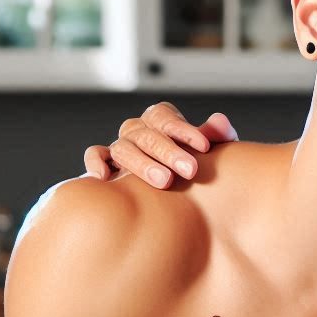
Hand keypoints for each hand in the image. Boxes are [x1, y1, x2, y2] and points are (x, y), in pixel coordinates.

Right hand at [83, 102, 237, 187]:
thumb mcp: (209, 154)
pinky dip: (97, 163)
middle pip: (147, 135)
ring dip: (143, 163)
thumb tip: (221, 122)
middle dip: (170, 152)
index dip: (185, 130)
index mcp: (161, 121)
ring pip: (123, 148)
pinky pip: (95, 156)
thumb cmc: (195, 169)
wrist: (177, 199)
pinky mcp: (105, 164)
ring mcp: (120, 146)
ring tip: (165, 181)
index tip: (205, 147)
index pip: (165, 117)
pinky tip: (107, 179)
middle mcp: (138, 130)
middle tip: (191, 171)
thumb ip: (215, 137)